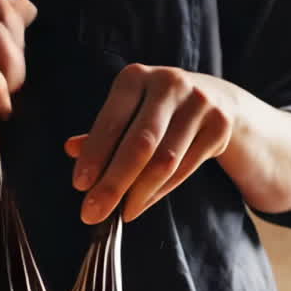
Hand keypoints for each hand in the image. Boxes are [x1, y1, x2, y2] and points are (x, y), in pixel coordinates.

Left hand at [66, 65, 237, 223]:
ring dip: (138, 194)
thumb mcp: (126, 111)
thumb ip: (101, 133)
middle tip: (93, 213)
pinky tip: (141, 203)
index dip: (95, 156)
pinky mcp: (219, 127)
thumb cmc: (154, 109)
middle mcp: (168, 85)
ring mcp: (198, 104)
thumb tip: (71, 150)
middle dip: (113, 184)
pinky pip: (184, 169)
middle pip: (140, 145)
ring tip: (120, 212)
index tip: (79, 185)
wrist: (213, 97)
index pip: (112, 122)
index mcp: (135, 77)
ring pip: (165, 162)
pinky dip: (159, 192)